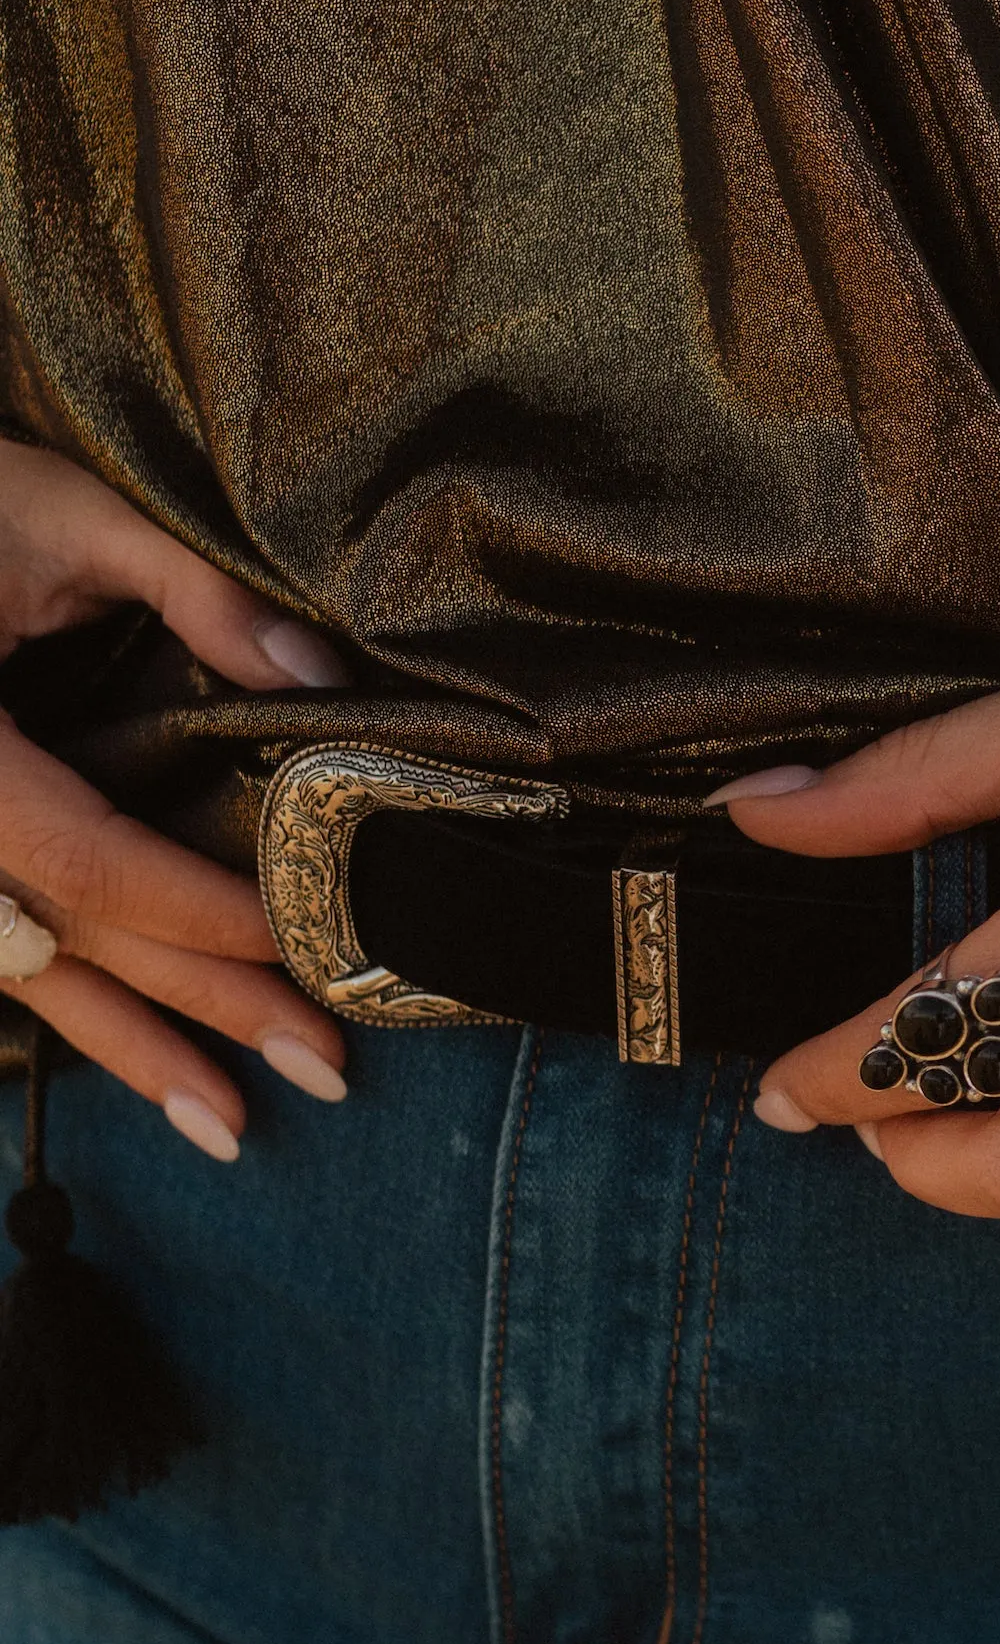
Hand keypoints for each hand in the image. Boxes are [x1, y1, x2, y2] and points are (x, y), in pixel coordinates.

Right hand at [0, 438, 350, 1154]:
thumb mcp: (60, 512)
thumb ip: (194, 592)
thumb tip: (321, 679)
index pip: (87, 861)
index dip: (202, 912)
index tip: (314, 941)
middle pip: (72, 939)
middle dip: (202, 1009)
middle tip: (326, 1069)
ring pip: (25, 972)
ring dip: (133, 1050)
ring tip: (235, 1131)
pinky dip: (76, 1009)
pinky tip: (145, 1063)